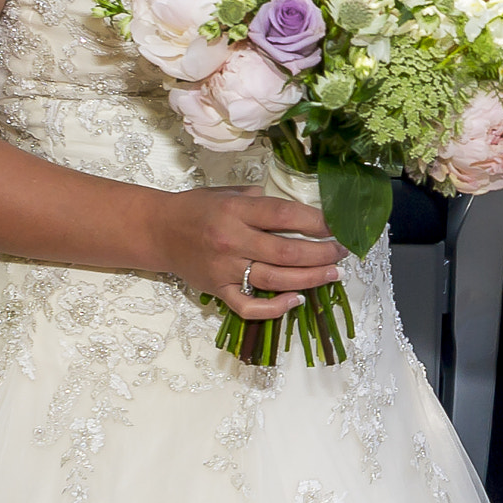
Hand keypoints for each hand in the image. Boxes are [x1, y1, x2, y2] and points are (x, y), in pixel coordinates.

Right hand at [155, 188, 345, 320]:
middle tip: (342, 251)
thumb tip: (299, 210)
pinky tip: (296, 300)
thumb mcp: (228, 193)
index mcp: (235, 211)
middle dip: (322, 253)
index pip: (284, 215)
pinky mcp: (218, 291)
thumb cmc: (197, 209)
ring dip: (310, 278)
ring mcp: (225, 269)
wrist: (159, 231)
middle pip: (287, 252)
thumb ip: (261, 201)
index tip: (337, 225)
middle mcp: (231, 241)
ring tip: (334, 274)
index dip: (316, 221)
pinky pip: (249, 307)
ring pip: (275, 280)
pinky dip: (275, 308)